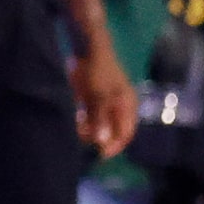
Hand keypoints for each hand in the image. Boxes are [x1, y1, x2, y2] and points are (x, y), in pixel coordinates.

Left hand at [70, 34, 135, 157]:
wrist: (86, 49)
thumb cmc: (98, 71)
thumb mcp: (99, 96)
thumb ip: (100, 119)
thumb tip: (102, 141)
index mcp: (127, 106)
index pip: (126, 133)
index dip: (115, 145)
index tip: (100, 155)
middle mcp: (118, 107)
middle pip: (112, 130)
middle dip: (100, 138)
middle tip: (85, 141)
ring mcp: (105, 103)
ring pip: (100, 125)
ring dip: (90, 131)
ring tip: (78, 130)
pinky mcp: (93, 99)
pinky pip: (90, 117)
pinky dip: (84, 122)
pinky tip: (76, 122)